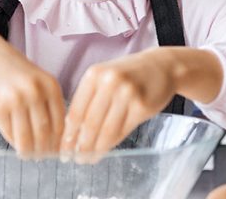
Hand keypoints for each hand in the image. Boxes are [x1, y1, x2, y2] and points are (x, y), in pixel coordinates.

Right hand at [0, 16, 66, 157]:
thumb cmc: (12, 67)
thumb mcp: (37, 78)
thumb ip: (47, 100)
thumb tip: (56, 133)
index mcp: (50, 85)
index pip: (60, 122)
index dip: (60, 141)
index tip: (58, 150)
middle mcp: (35, 92)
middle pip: (45, 132)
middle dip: (44, 149)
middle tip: (43, 156)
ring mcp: (15, 100)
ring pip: (27, 136)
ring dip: (29, 150)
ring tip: (29, 155)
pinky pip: (9, 133)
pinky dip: (14, 142)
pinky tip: (16, 145)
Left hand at [61, 48, 177, 161]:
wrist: (161, 66)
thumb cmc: (128, 75)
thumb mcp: (105, 78)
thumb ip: (89, 99)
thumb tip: (71, 133)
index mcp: (94, 74)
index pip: (76, 111)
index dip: (68, 135)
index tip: (63, 150)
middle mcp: (110, 82)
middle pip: (90, 123)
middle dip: (80, 146)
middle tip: (75, 159)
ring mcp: (128, 93)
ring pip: (106, 130)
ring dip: (95, 149)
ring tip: (88, 159)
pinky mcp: (142, 106)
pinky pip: (122, 131)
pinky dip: (111, 144)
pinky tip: (104, 150)